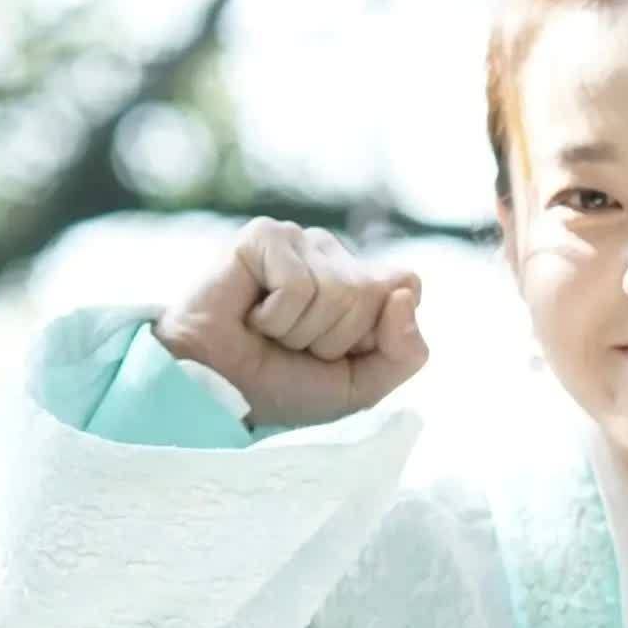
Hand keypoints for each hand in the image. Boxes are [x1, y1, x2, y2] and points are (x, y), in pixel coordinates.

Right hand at [155, 218, 427, 430]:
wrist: (219, 392)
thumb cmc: (284, 385)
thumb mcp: (362, 386)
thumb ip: (406, 351)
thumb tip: (404, 294)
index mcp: (362, 283)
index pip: (408, 284)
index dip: (379, 329)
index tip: (338, 353)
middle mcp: (334, 255)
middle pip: (373, 292)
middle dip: (334, 338)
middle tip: (294, 345)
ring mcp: (299, 240)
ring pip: (339, 290)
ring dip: (301, 331)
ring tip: (270, 332)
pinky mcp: (264, 236)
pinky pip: (299, 284)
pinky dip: (276, 317)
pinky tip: (252, 316)